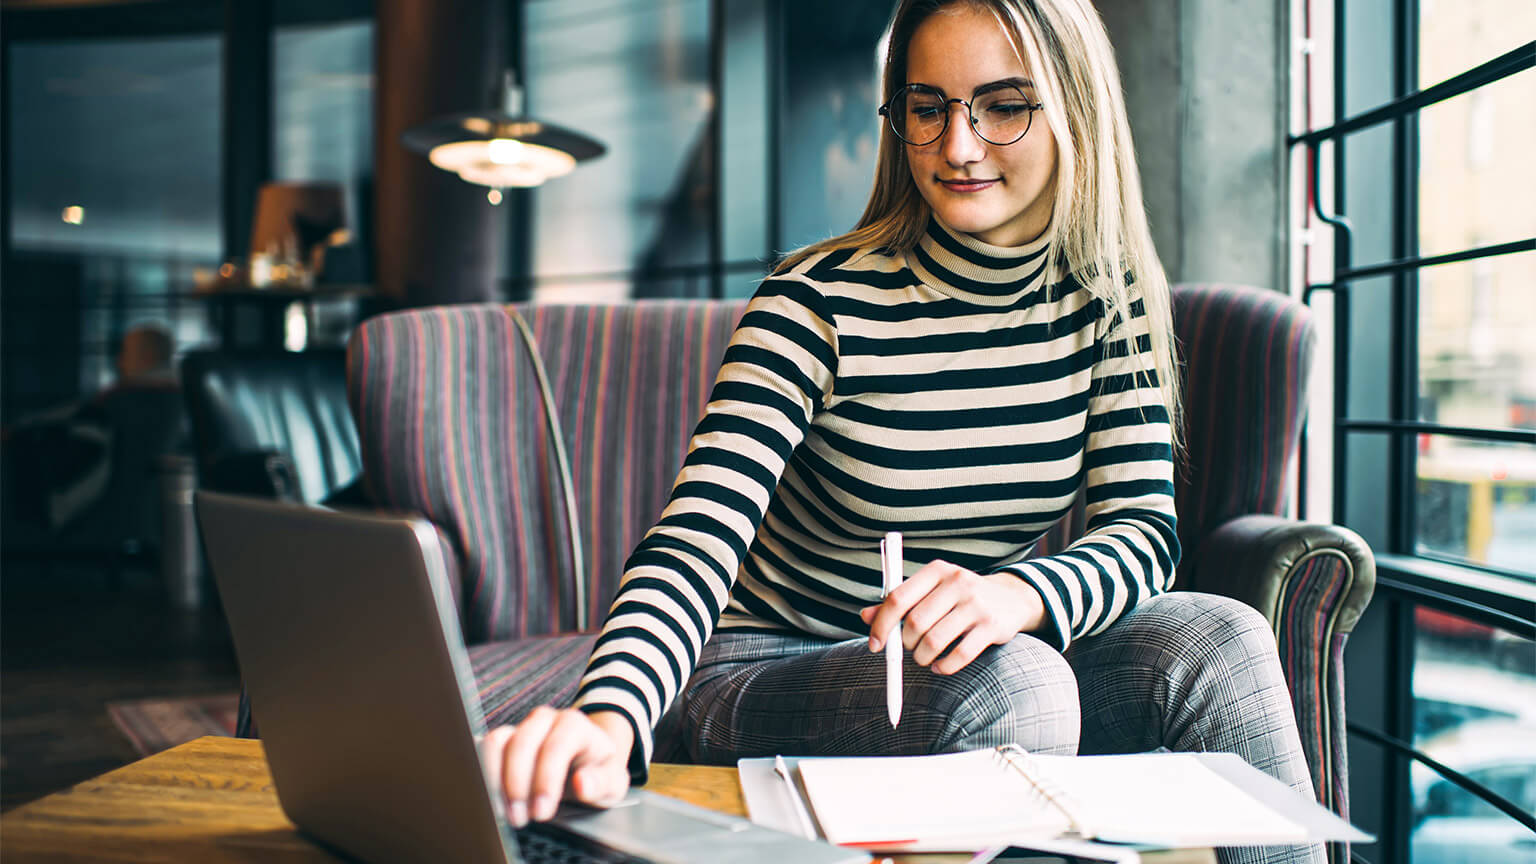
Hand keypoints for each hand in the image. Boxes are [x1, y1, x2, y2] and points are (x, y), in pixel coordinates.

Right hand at [479, 707, 633, 827]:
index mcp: (576, 725)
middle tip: (519, 818)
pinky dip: (483, 775)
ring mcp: (522, 726)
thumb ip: (601, 783)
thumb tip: (582, 783)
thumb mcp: (611, 782)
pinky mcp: (504, 739)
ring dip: (495, 780)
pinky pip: (484, 749)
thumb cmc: (598, 772)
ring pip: (497, 742)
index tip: (542, 811)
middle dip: (517, 785)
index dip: (546, 779)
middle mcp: (546, 720)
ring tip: (504, 812)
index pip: (557, 746)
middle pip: (522, 743)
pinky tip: (493, 800)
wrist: (586, 761)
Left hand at [860, 561, 1045, 674]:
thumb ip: (899, 603)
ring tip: (925, 658)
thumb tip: (865, 616)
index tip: (874, 644)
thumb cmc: (959, 597)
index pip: (898, 598)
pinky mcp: (992, 626)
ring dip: (923, 658)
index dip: (881, 624)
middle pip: (915, 623)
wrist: (1010, 598)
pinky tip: (941, 666)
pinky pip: (959, 655)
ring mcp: (977, 604)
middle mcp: (957, 582)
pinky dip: (944, 667)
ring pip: (934, 641)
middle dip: (905, 644)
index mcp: (937, 570)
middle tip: (909, 650)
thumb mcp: (931, 591)